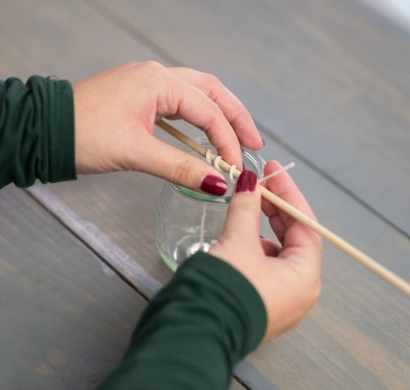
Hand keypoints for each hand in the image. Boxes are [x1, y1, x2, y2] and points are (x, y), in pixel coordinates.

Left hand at [73, 61, 263, 194]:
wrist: (44, 130)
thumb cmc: (82, 136)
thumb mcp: (135, 153)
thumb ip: (180, 167)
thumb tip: (218, 184)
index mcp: (158, 82)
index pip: (208, 111)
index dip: (227, 141)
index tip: (237, 169)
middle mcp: (155, 75)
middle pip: (210, 92)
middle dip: (234, 117)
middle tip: (253, 143)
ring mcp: (144, 82)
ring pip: (194, 93)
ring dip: (216, 114)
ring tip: (234, 138)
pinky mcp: (134, 94)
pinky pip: (175, 101)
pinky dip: (193, 117)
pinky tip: (200, 133)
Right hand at [208, 160, 322, 340]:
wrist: (197, 331)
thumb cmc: (223, 292)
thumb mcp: (237, 241)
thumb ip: (246, 207)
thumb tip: (249, 182)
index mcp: (304, 277)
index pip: (305, 225)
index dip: (288, 194)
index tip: (273, 172)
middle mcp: (299, 293)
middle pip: (294, 239)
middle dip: (275, 210)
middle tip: (259, 185)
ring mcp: (281, 302)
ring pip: (278, 254)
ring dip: (263, 229)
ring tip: (244, 210)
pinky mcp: (261, 306)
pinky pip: (266, 270)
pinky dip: (255, 249)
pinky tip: (239, 239)